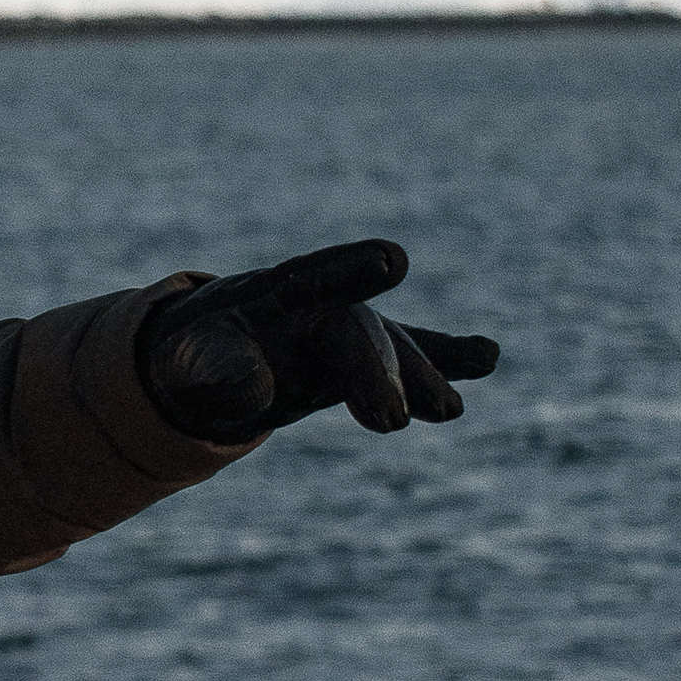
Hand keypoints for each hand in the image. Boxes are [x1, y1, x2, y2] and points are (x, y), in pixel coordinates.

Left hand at [136, 237, 500, 440]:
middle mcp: (320, 307)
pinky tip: (487, 357)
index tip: (391, 260)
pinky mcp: (367, 361)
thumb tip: (256, 393)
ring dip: (421, 375)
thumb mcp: (193, 366)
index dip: (350, 271)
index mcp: (273, 294)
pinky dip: (448, 358)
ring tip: (448, 410)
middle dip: (377, 370)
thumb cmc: (198, 355)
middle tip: (391, 420)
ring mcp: (349, 332)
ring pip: (390, 348)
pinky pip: (413, 356)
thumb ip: (218, 373)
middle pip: (356, 330)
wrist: (209, 357)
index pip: (313, 279)